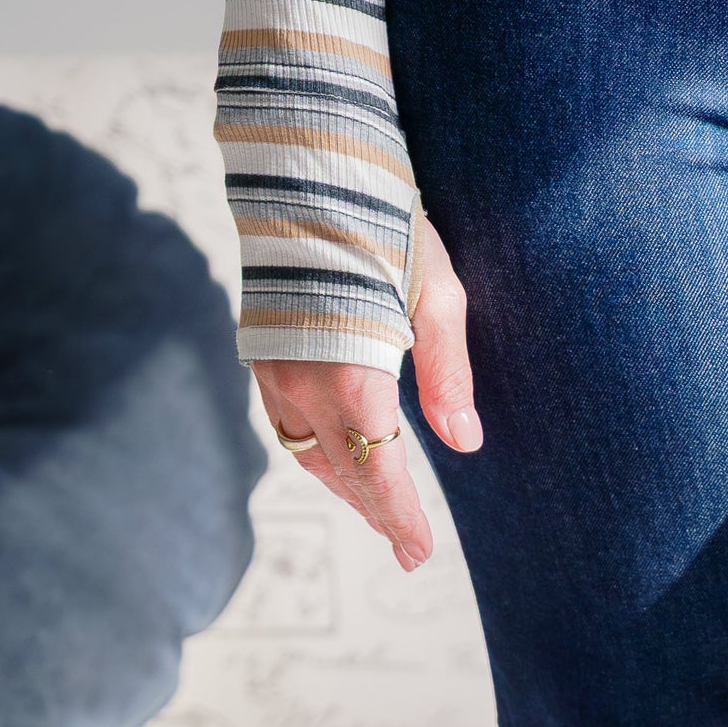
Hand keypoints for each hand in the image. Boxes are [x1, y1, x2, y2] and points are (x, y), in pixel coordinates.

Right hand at [249, 217, 479, 573]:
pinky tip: (338, 461)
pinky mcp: (261, 355)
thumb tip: (465, 442)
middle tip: (408, 550)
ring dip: (346, 489)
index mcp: (352, 375)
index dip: (401, 519)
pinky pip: (286, 427)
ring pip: (309, 456)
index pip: (379, 471)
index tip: (419, 553)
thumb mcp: (438, 296)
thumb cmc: (385, 225)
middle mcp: (304, 383)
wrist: (308, 173)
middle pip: (344, 474)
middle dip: (378, 515)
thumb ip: (448, 375)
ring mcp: (275, 372)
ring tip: (380, 515)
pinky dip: (315, 455)